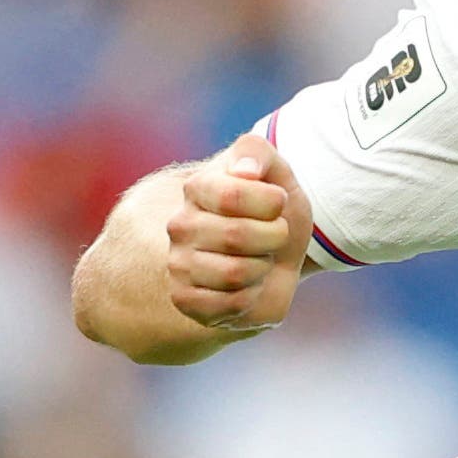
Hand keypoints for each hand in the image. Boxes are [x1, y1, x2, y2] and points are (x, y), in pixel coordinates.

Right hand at [167, 133, 311, 332]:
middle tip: (271, 235)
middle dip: (273, 237)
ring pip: (235, 273)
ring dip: (262, 268)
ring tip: (258, 259)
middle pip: (237, 235)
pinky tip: (248, 285)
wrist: (275, 256)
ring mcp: (179, 264)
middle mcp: (180, 226)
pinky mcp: (186, 300)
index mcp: (197, 189)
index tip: (276, 204)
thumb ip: (258, 153)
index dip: (270, 202)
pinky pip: (230, 304)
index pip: (233, 194)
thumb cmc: (273, 212)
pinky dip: (252, 297)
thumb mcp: (277, 174)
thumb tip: (245, 172)